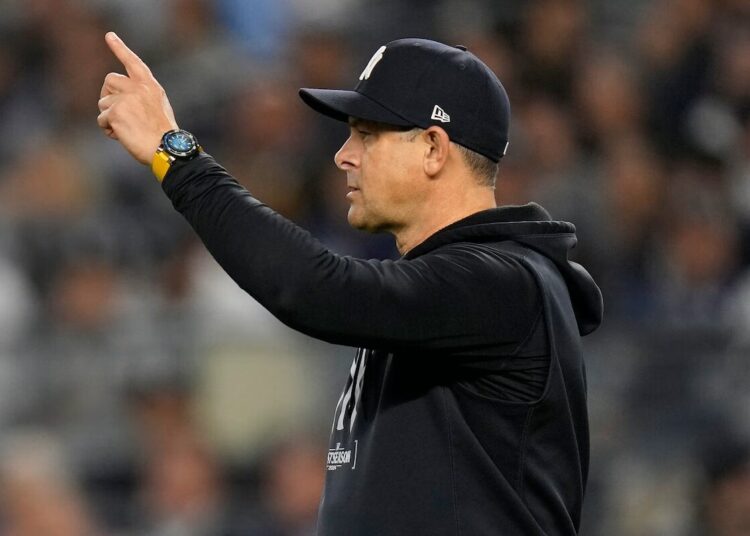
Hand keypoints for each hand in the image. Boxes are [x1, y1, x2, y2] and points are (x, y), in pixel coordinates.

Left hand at [97, 32, 178, 164]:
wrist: (167, 148)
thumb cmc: (163, 135)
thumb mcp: (157, 107)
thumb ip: (140, 96)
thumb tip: (117, 96)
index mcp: (151, 86)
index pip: (133, 62)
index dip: (120, 48)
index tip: (109, 36)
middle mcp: (138, 88)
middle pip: (109, 80)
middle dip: (107, 94)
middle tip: (113, 111)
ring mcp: (126, 99)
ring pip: (103, 103)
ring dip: (109, 117)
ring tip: (126, 129)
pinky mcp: (115, 112)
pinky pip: (101, 119)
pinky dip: (108, 130)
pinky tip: (122, 136)